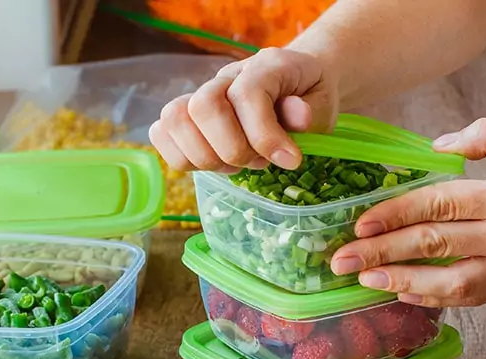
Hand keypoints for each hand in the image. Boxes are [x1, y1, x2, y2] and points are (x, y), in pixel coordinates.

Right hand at [149, 48, 338, 172]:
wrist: (297, 84)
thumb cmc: (309, 97)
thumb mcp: (323, 103)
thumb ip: (311, 111)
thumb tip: (298, 117)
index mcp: (264, 66)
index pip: (246, 95)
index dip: (265, 136)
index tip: (290, 160)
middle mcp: (226, 76)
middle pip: (203, 106)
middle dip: (232, 149)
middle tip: (258, 162)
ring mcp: (201, 94)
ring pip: (175, 120)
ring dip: (206, 156)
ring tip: (236, 165)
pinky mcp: (186, 116)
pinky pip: (162, 134)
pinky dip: (182, 157)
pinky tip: (214, 164)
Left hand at [330, 118, 485, 306]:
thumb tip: (436, 147)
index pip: (440, 205)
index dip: (395, 214)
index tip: (360, 223)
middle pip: (433, 245)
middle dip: (381, 253)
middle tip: (341, 260)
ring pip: (447, 282)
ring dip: (400, 282)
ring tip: (364, 281)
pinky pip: (468, 297)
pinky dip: (433, 297)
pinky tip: (404, 293)